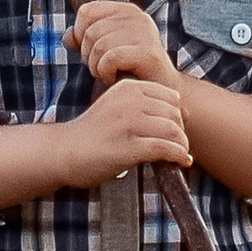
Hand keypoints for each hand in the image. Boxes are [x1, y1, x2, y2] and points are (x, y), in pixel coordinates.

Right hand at [64, 75, 190, 185]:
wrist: (63, 152)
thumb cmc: (93, 134)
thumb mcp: (117, 108)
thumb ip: (146, 107)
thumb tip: (188, 113)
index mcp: (127, 88)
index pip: (170, 96)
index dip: (178, 115)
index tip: (174, 131)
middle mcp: (128, 101)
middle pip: (174, 114)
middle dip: (181, 132)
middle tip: (178, 146)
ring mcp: (127, 123)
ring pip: (172, 130)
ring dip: (182, 145)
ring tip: (181, 155)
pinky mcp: (127, 147)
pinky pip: (165, 148)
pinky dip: (178, 156)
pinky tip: (181, 162)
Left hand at [70, 0, 172, 88]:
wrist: (157, 94)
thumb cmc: (127, 72)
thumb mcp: (99, 53)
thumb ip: (81, 41)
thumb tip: (69, 35)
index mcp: (125, 10)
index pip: (86, 11)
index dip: (80, 35)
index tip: (95, 53)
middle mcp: (137, 15)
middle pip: (89, 32)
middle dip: (88, 56)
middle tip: (104, 68)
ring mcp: (145, 32)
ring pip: (98, 45)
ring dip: (96, 67)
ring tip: (110, 74)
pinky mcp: (149, 52)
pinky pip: (110, 58)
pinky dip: (105, 73)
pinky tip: (115, 79)